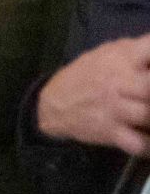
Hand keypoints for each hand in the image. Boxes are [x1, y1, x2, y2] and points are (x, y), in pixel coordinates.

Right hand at [37, 34, 149, 154]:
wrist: (54, 105)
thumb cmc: (85, 75)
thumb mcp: (105, 53)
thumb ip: (135, 50)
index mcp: (120, 59)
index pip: (149, 49)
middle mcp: (118, 83)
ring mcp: (115, 109)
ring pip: (148, 114)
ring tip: (149, 115)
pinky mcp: (111, 133)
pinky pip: (138, 143)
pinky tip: (149, 139)